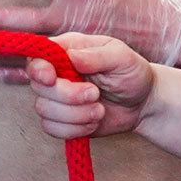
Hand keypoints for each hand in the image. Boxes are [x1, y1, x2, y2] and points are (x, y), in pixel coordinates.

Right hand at [26, 33, 154, 141]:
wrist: (143, 103)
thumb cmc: (132, 73)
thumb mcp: (121, 58)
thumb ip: (95, 56)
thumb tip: (71, 57)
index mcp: (65, 51)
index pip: (36, 58)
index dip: (38, 69)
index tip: (52, 78)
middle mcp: (56, 74)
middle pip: (39, 87)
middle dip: (68, 96)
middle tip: (95, 94)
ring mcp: (57, 98)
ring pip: (44, 110)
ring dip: (76, 115)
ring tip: (100, 110)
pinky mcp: (62, 120)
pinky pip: (52, 129)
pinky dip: (75, 129)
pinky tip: (92, 122)